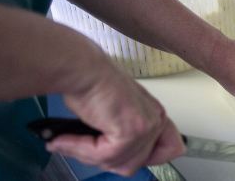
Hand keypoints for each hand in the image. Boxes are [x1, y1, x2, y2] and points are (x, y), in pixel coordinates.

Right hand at [45, 55, 184, 175]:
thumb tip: (116, 159)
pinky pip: (104, 156)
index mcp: (156, 115)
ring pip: (118, 164)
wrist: (82, 71)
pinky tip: (64, 139)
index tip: (118, 156)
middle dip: (105, 160)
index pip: (170, 149)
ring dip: (88, 155)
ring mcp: (146, 127)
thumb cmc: (92, 85)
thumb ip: (123, 136)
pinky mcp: (130, 132)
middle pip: (135, 163)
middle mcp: (156, 120)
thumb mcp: (116, 113)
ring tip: (70, 140)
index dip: (145, 158)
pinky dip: (80, 149)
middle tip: (83, 146)